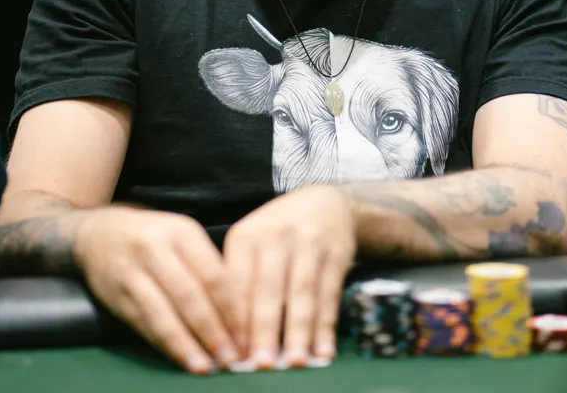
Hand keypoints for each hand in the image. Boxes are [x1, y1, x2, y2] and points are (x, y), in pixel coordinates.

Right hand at [73, 207, 245, 374]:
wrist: (98, 232)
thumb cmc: (153, 237)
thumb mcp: (183, 237)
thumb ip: (209, 267)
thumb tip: (241, 312)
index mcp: (182, 232)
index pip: (214, 275)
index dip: (232, 309)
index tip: (246, 334)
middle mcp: (156, 249)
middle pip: (190, 296)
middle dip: (213, 331)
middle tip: (230, 357)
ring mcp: (133, 273)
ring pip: (163, 314)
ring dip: (186, 344)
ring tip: (204, 366)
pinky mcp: (116, 295)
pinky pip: (144, 323)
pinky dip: (164, 343)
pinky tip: (180, 357)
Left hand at [223, 186, 356, 369]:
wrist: (325, 201)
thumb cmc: (278, 233)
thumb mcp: (252, 244)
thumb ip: (239, 283)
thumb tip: (230, 339)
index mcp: (246, 236)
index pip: (236, 284)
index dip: (234, 321)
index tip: (232, 354)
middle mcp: (276, 236)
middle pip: (268, 289)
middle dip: (265, 330)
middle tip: (262, 365)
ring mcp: (308, 243)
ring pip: (301, 293)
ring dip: (298, 332)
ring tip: (295, 363)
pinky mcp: (336, 252)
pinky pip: (329, 294)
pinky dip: (326, 325)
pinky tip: (323, 350)